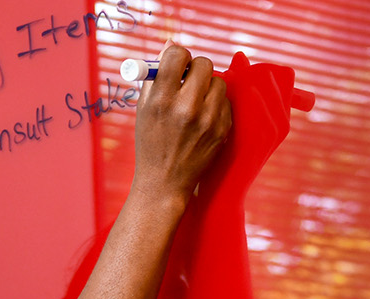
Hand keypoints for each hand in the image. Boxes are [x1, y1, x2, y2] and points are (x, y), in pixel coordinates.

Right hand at [130, 44, 232, 204]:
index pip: (177, 55)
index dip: (177, 56)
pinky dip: (216, 105)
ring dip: (208, 87)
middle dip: (196, 68)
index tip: (177, 65)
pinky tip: (203, 118)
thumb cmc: (151, 142)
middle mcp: (186, 108)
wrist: (165, 182)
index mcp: (161, 100)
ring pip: (219, 82)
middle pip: (204, 64)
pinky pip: (226, 102)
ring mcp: (207, 120)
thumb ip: (156, 77)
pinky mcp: (222, 130)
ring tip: (196, 102)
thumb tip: (171, 45)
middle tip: (189, 80)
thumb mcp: (143, 109)